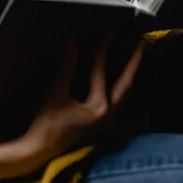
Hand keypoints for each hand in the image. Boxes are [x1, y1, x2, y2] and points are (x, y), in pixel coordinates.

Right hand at [20, 33, 143, 163]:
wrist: (41, 150)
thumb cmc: (47, 124)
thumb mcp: (55, 94)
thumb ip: (66, 68)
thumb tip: (72, 44)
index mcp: (99, 108)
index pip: (101, 72)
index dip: (103, 50)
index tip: (109, 32)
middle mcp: (108, 115)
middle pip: (126, 84)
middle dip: (134, 63)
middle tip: (141, 44)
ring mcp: (107, 121)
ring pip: (125, 94)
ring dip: (130, 76)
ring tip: (135, 60)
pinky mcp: (101, 123)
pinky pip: (118, 102)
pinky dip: (122, 89)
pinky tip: (120, 82)